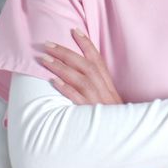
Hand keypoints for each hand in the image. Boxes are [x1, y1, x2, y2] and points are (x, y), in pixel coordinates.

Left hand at [39, 30, 155, 167]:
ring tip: (44, 59)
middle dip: (65, 52)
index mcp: (107, 83)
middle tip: (48, 44)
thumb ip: (98, 83)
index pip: (96, 58)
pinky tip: (53, 81)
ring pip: (78, 78)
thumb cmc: (112, 117)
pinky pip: (76, 98)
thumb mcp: (109, 97)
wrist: (122, 138)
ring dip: (60, 67)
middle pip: (83, 65)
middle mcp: (102, 88)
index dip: (85, 43)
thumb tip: (81, 70)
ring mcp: (96, 100)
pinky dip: (65, 89)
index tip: (73, 30)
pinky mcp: (89, 113)